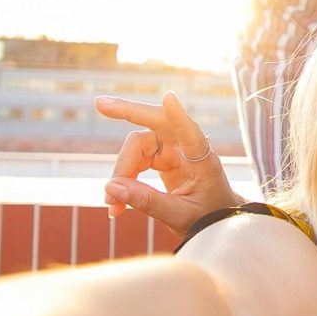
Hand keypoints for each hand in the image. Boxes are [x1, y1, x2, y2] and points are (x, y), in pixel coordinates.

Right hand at [96, 92, 244, 237]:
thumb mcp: (179, 216)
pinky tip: (116, 204)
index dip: (178, 116)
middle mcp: (188, 147)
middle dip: (127, 112)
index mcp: (203, 160)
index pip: (191, 134)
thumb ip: (148, 202)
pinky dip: (123, 179)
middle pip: (155, 123)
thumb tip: (110, 187)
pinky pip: (135, 160)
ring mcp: (174, 148)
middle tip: (100, 104)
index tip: (169, 97)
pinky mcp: (163, 156)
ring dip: (120, 172)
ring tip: (112, 205)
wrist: (216, 217)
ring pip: (137, 146)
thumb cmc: (208, 215)